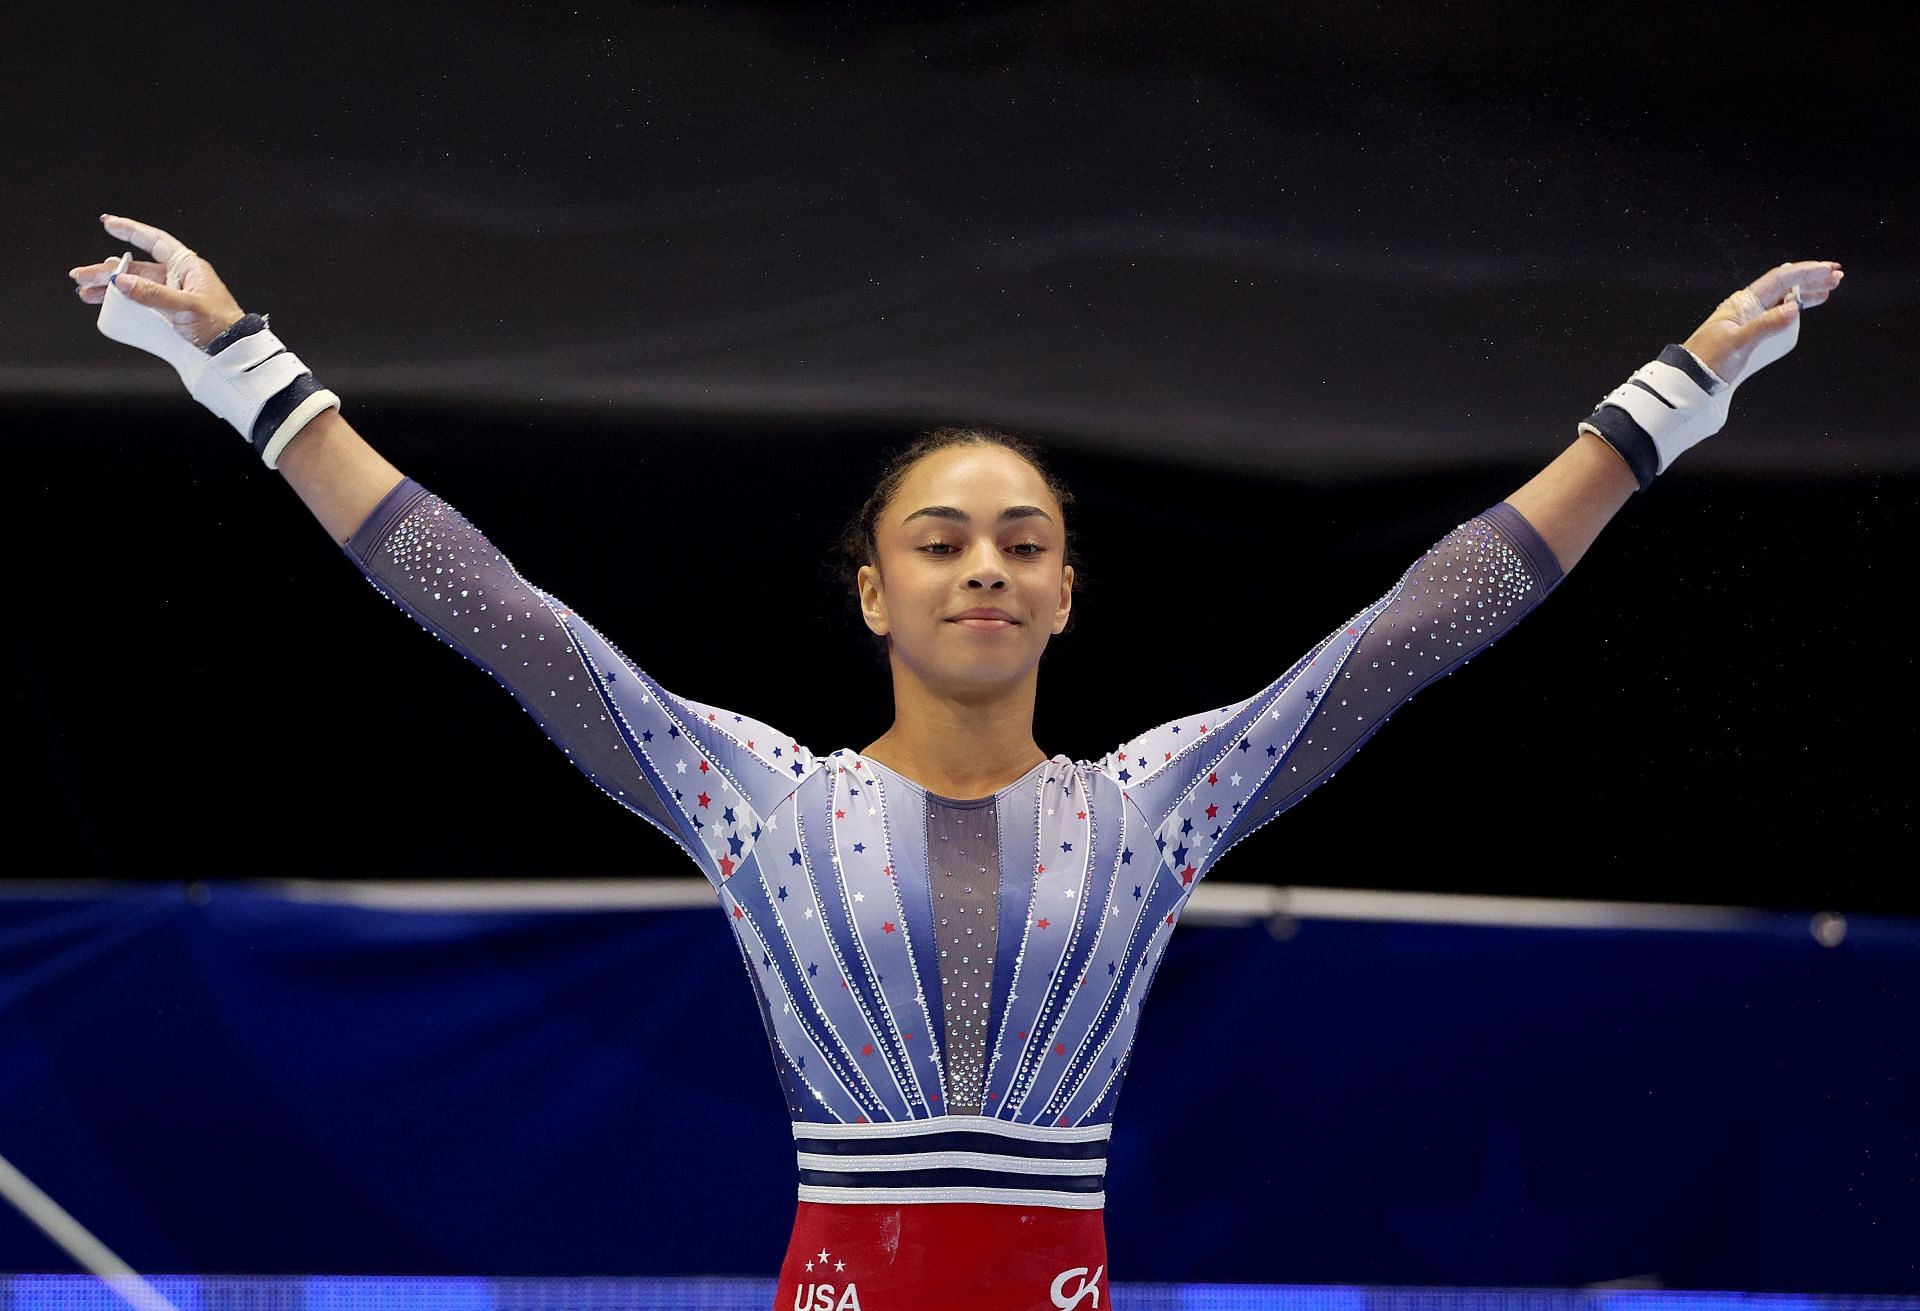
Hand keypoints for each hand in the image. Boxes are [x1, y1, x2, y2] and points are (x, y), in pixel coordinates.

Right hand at [69, 213, 246, 350]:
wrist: (233, 350)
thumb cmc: (220, 325)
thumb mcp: (186, 307)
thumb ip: (153, 294)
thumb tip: (121, 281)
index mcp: (187, 267)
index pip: (155, 241)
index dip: (131, 231)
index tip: (108, 223)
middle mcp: (178, 277)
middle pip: (136, 267)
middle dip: (107, 270)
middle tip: (81, 276)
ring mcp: (172, 295)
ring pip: (134, 285)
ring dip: (109, 288)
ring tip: (85, 293)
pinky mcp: (170, 313)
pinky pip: (141, 303)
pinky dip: (123, 303)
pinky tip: (107, 305)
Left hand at [1682, 259, 1844, 386]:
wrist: (1691, 380)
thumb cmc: (1708, 361)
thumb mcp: (1738, 343)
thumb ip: (1765, 326)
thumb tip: (1793, 308)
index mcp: (1743, 303)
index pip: (1779, 279)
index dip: (1805, 272)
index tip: (1828, 270)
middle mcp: (1747, 307)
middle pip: (1784, 286)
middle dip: (1811, 279)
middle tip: (1837, 277)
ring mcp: (1750, 320)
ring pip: (1783, 299)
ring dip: (1806, 292)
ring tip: (1829, 289)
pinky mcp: (1752, 334)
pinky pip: (1778, 315)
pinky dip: (1794, 309)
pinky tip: (1806, 306)